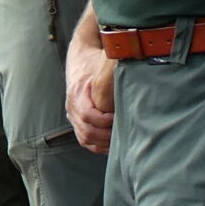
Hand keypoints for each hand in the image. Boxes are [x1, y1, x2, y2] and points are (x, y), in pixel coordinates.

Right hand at [66, 32, 114, 153]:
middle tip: (124, 132)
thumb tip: (132, 87)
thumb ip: (114, 77)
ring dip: (104, 142)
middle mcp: (72, 108)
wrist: (80, 60)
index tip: (118, 118)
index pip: (87, 115)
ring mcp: (73, 116)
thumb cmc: (95, 62)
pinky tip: (113, 144)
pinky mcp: (77, 122)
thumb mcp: (104, 65)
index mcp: (77, 94)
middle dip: (106, 135)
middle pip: (86, 131)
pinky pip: (86, 141)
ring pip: (86, 139)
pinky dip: (99, 145)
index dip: (103, 121)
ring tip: (120, 139)